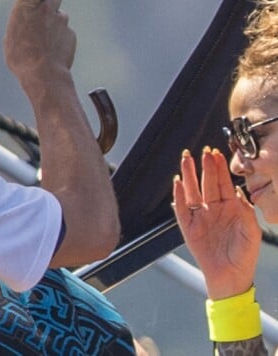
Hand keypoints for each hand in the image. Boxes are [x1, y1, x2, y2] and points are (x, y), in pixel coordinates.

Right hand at [4, 0, 75, 86]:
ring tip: (44, 42)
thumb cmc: (21, 58)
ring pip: (60, 15)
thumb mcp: (10, 37)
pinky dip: (61, 38)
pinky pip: (66, 31)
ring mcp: (61, 20)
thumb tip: (26, 19)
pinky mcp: (71, 34)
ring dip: (54, 24)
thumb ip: (21, 22)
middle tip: (41, 18)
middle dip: (49, 4)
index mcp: (26, 7)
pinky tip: (53, 52)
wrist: (43, 75)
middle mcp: (45, 9)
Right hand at [172, 148, 260, 298]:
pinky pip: (182, 208)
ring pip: (192, 190)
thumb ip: (247, 212)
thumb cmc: (244, 257)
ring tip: (185, 159)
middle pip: (207, 182)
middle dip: (204, 166)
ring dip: (189, 175)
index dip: (219, 168)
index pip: (223, 183)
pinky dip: (179, 195)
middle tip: (202, 151)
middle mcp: (213, 209)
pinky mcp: (188, 227)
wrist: (230, 278)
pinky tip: (178, 183)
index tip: (217, 154)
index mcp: (230, 208)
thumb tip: (238, 193)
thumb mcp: (252, 233)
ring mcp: (200, 217)